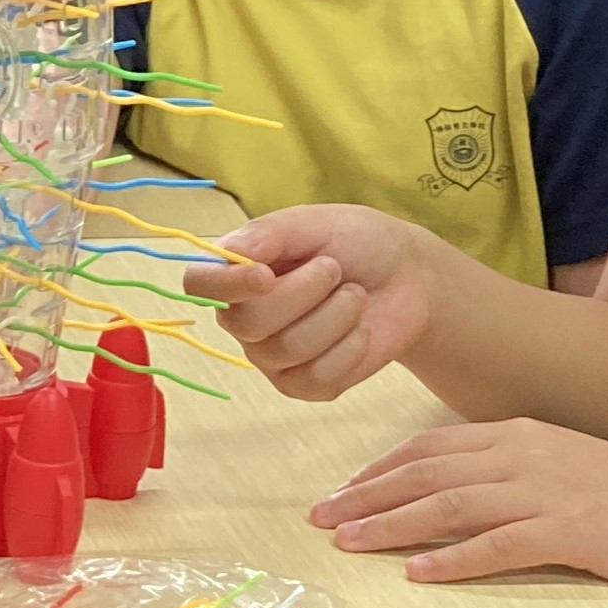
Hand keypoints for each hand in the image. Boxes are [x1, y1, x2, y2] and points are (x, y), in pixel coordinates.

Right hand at [182, 206, 436, 400]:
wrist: (409, 279)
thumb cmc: (358, 243)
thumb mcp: (317, 222)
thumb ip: (272, 233)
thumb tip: (232, 250)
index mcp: (238, 272)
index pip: (199, 285)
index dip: (226, 285)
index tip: (266, 275)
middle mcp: (245, 317)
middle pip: (245, 322)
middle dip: (302, 293)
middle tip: (334, 270)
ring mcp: (272, 356)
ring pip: (285, 349)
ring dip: (335, 316)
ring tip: (355, 296)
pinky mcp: (304, 385)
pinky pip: (316, 378)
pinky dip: (349, 349)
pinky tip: (361, 330)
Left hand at [310, 418, 607, 597]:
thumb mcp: (557, 467)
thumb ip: (504, 470)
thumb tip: (443, 490)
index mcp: (518, 435)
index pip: (429, 447)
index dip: (377, 470)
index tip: (339, 493)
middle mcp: (525, 456)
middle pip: (426, 472)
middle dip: (367, 496)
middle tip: (321, 519)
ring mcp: (547, 492)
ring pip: (450, 505)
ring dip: (393, 525)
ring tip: (350, 543)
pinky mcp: (569, 531)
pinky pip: (498, 546)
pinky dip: (453, 559)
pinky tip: (418, 573)